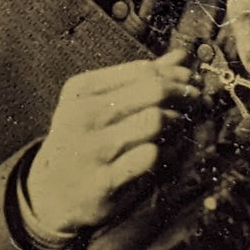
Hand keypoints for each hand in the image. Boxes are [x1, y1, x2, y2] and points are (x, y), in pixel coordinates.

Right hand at [25, 51, 196, 237]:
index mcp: (80, 90)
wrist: (51, 192)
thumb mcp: (98, 104)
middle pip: (152, 91)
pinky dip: (168, 152)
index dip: (175, 74)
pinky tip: (169, 152)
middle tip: (197, 101)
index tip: (192, 81)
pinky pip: (151, 157)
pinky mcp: (104, 180)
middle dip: (183, 93)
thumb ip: (140, 80)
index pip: (141, 71)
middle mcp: (83, 115)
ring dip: (176, 123)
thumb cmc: (83, 140)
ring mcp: (92, 148)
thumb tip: (181, 56)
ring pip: (154, 121)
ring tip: (180, 127)